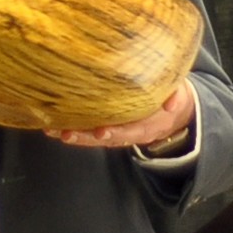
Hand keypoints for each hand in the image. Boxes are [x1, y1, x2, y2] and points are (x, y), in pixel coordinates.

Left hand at [45, 80, 194, 151]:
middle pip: (106, 138)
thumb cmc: (174, 96)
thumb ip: (176, 95)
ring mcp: (120, 133)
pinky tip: (54, 126)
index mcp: (150, 126)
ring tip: (52, 130)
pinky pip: (90, 133)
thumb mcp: (180, 93)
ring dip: (74, 135)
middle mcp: (132, 133)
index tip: (100, 131)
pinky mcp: (110, 129)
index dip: (117, 132)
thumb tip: (172, 101)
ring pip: (94, 138)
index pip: (131, 131)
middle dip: (85, 137)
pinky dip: (74, 131)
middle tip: (65, 133)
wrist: (177, 113)